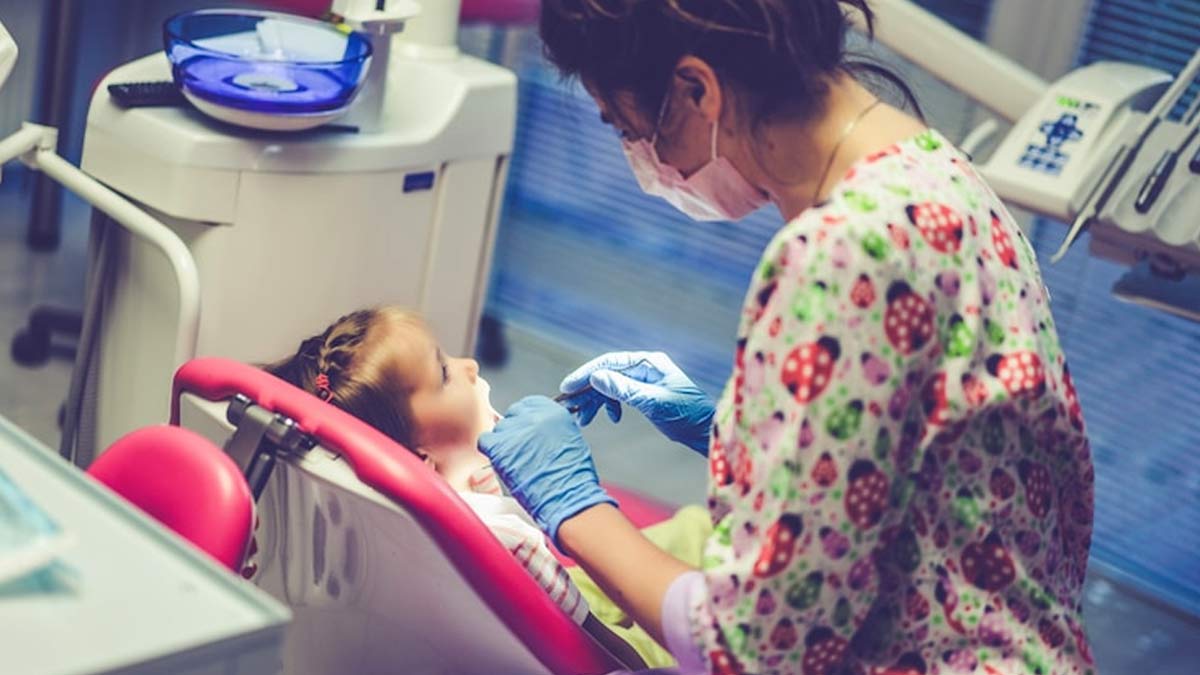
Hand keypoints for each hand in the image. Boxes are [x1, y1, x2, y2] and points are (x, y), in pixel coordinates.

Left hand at [477, 396, 614, 544]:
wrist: (567, 498)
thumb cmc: (573, 478)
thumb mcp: (570, 441)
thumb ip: (551, 429)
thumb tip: (536, 432)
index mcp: (554, 412)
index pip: (528, 405)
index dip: (524, 420)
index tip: (525, 431)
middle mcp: (533, 417)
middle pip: (512, 417)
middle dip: (514, 432)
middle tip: (520, 450)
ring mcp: (515, 431)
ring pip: (498, 429)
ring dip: (503, 443)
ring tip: (515, 461)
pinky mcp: (500, 448)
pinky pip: (485, 441)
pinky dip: (490, 450)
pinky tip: (501, 462)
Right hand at [559, 351, 714, 455]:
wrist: (708, 431)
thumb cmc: (687, 416)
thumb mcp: (653, 403)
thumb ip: (624, 389)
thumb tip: (596, 376)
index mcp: (649, 363)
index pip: (609, 363)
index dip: (586, 374)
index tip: (567, 388)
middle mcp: (646, 367)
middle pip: (607, 374)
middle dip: (588, 392)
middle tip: (573, 410)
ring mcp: (646, 380)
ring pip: (612, 386)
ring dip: (596, 401)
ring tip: (585, 420)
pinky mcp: (646, 394)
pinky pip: (621, 395)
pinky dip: (611, 406)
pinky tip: (613, 418)